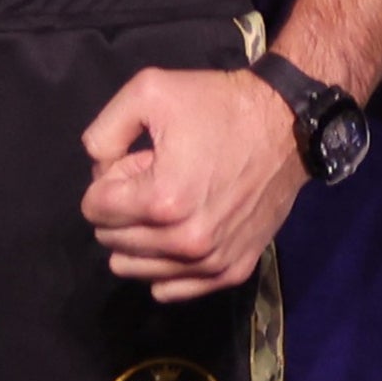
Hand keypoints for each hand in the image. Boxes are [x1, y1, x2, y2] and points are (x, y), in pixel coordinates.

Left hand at [80, 67, 302, 302]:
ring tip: (170, 201)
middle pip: (111, 241)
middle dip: (123, 207)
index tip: (138, 160)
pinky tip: (177, 233)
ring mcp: (210, 262)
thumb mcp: (149, 90)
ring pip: (134, 269)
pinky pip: (169, 289)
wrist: (286, 124)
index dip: (109, 177)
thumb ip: (104, 131)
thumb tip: (96, 170)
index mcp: (162, 200)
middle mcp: (185, 242)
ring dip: (140, 236)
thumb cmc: (219, 105)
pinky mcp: (231, 271)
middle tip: (155, 177)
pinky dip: (162, 265)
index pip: (95, 208)